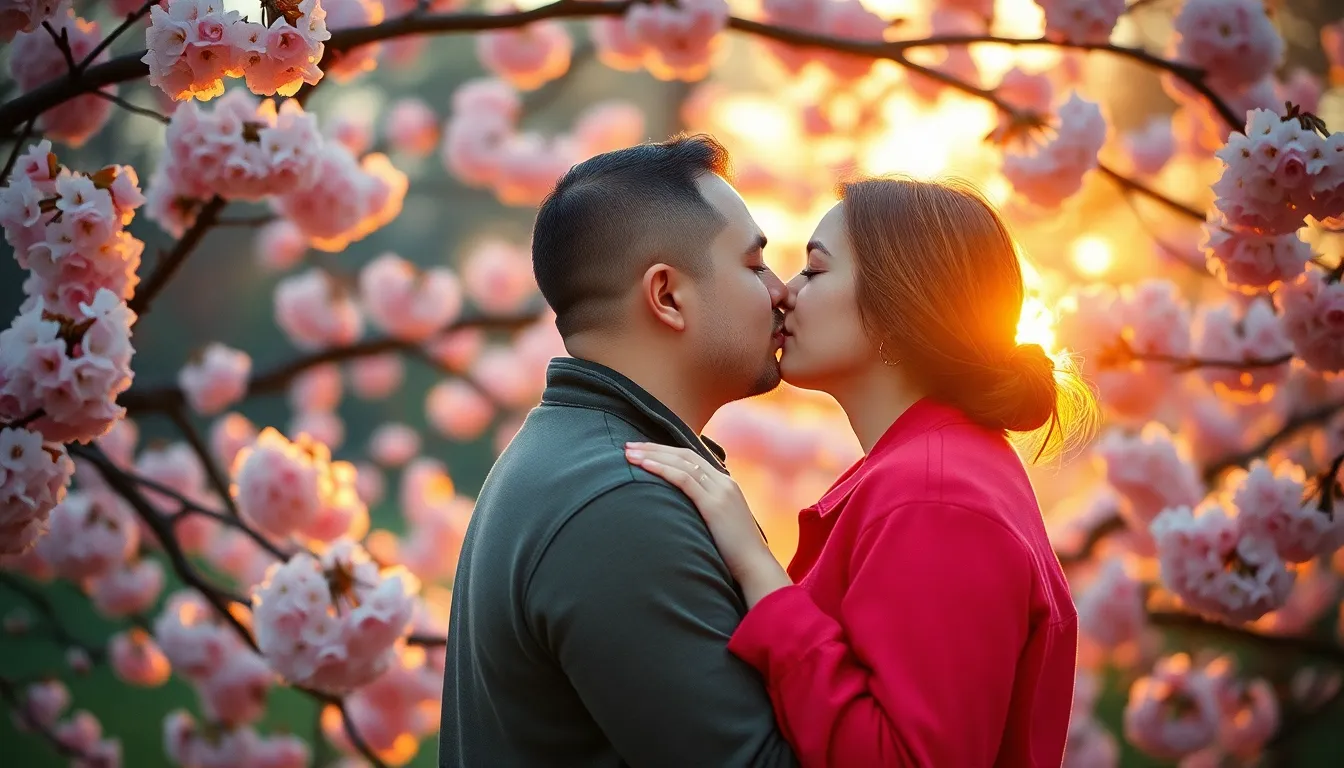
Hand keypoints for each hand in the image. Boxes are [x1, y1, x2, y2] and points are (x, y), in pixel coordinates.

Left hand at [624, 442, 790, 605]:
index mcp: (725, 484)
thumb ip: (704, 510)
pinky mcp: (714, 504)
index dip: (665, 451)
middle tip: (628, 446)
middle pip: (684, 454)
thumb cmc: (734, 552)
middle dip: (654, 448)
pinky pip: (685, 479)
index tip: (642, 450)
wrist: (754, 566)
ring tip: (629, 454)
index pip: (691, 457)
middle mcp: (723, 482)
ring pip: (682, 463)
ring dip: (652, 456)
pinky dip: (662, 470)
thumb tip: (680, 510)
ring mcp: (720, 491)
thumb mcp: (719, 523)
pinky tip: (644, 466)